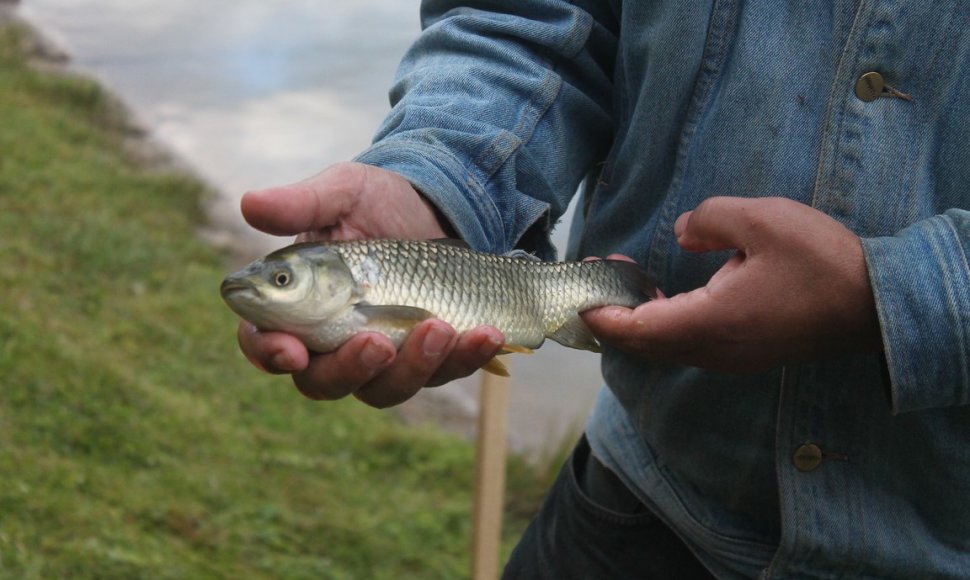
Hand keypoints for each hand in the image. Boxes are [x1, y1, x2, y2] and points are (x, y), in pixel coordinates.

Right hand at [236, 162, 503, 406]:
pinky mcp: (428, 358)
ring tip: (440, 327)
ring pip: (385, 388)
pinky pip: (443, 372)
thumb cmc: (376, 200)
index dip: (269, 353)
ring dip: (413, 366)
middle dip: (350, 369)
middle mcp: (332, 341)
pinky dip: (466, 357)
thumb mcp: (343, 192)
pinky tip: (488, 334)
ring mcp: (382, 357)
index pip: (263, 342)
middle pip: (324, 382)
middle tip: (377, 342)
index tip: (292, 351)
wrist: (437, 205)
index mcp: (295, 305)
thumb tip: (249, 203)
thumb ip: (302, 204)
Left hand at [582, 197, 881, 372]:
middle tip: (598, 283)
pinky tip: (665, 298)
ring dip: (640, 323)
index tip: (578, 302)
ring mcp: (732, 358)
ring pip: (668, 348)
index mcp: (711, 322)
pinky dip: (666, 327)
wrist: (877, 305)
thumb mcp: (761, 220)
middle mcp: (715, 350)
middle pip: (646, 346)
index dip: (603, 319)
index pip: (638, 331)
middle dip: (614, 318)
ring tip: (626, 284)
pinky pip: (691, 347)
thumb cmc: (822, 262)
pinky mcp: (747, 354)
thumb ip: (709, 220)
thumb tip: (682, 232)